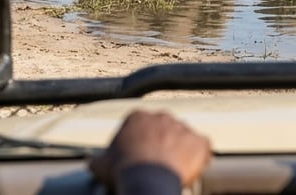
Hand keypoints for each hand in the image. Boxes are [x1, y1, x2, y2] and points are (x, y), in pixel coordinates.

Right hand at [89, 110, 212, 189]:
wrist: (147, 179)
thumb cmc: (123, 170)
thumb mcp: (103, 164)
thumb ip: (99, 159)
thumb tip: (92, 163)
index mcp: (138, 117)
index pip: (143, 126)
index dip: (142, 143)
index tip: (140, 156)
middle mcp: (162, 116)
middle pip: (165, 129)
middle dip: (163, 144)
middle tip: (157, 164)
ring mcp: (183, 127)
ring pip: (184, 138)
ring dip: (181, 151)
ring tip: (173, 170)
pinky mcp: (200, 140)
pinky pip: (203, 148)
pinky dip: (200, 157)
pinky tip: (191, 169)